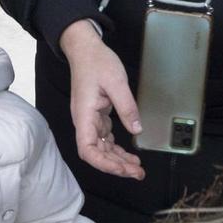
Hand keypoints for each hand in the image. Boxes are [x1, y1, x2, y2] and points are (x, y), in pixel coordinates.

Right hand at [60, 20, 143, 181]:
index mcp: (84, 115)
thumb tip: (137, 129)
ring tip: (137, 168)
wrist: (85, 49)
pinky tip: (129, 154)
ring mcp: (90, 120)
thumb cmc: (96, 62)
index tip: (122, 168)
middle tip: (138, 173)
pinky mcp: (97, 117)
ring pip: (102, 149)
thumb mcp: (116, 82)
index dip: (104, 163)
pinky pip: (106, 139)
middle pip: (96, 154)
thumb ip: (127, 107)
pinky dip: (117, 149)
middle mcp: (84, 121)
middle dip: (116, 166)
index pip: (88, 149)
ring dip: (118, 160)